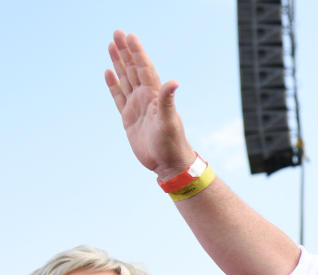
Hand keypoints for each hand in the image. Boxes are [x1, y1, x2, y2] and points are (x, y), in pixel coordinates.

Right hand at [105, 30, 194, 179]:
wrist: (168, 164)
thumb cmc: (172, 143)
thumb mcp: (169, 121)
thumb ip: (168, 101)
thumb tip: (174, 82)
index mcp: (154, 96)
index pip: (144, 68)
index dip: (137, 52)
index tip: (129, 36)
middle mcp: (145, 99)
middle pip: (133, 70)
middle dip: (125, 52)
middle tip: (117, 33)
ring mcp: (136, 108)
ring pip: (125, 80)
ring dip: (118, 63)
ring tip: (112, 45)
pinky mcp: (129, 119)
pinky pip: (119, 97)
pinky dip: (113, 85)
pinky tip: (109, 73)